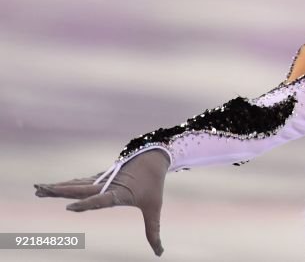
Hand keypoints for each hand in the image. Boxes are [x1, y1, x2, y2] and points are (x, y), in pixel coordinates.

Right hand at [34, 150, 170, 255]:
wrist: (154, 158)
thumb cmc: (154, 185)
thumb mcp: (154, 208)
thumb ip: (153, 231)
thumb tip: (159, 254)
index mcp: (119, 194)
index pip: (100, 200)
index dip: (87, 205)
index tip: (69, 208)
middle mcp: (107, 186)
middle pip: (80, 189)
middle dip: (59, 191)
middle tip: (39, 190)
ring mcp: (102, 180)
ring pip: (76, 184)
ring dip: (58, 187)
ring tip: (38, 188)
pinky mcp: (100, 178)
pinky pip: (80, 182)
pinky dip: (66, 184)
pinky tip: (53, 187)